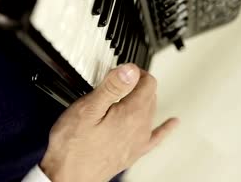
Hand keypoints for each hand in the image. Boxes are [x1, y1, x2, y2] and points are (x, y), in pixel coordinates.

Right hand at [39, 63, 178, 181]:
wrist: (68, 177)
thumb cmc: (73, 146)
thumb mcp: (88, 108)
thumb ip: (112, 87)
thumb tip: (131, 70)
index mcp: (131, 113)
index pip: (148, 83)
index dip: (136, 71)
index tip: (123, 69)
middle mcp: (140, 128)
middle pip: (150, 96)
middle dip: (138, 84)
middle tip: (121, 78)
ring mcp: (139, 141)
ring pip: (151, 112)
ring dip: (143, 99)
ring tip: (130, 92)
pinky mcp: (133, 153)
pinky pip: (156, 137)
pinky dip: (165, 127)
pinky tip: (172, 124)